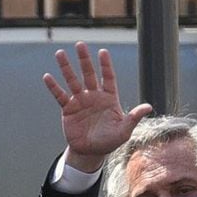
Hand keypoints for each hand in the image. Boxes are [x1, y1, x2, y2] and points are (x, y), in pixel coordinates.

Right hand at [43, 41, 152, 171]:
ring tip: (60, 53)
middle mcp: (94, 96)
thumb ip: (134, 117)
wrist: (91, 152)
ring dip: (66, 67)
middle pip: (89, 74)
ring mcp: (80, 101)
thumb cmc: (110, 141)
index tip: (103, 52)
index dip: (106, 65)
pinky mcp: (68, 109)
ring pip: (72, 80)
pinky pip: (60, 95)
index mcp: (109, 98)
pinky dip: (54, 87)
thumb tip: (149, 107)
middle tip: (80, 44)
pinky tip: (47, 76)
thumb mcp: (124, 130)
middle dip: (84, 60)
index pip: (108, 78)